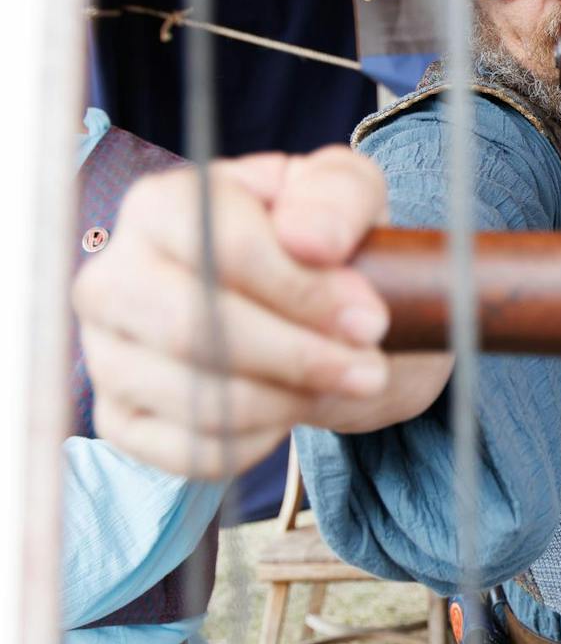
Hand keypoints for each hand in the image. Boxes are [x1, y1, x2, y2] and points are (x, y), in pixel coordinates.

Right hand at [73, 147, 452, 478]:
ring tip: (344, 382)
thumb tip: (310, 241)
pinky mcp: (121, 420)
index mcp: (161, 204)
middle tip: (368, 369)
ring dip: (291, 400)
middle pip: (194, 330)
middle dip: (299, 356)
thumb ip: (336, 197)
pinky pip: (192, 451)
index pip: (224, 249)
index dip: (305, 292)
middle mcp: (112, 277)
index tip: (370, 319)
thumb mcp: (345, 192)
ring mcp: (107, 353)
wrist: (309, 308)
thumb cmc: (319, 238)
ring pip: (196, 398)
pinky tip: (294, 407)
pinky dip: (260, 440)